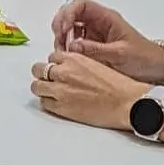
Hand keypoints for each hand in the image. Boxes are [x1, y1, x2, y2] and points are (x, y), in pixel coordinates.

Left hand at [31, 51, 153, 130]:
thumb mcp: (97, 64)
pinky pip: (44, 103)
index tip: (58, 70)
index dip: (55, 64)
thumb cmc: (119, 86)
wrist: (127, 103)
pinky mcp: (61, 107)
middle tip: (50, 81)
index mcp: (74, 59)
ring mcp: (60, 90)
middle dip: (43, 74)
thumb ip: (80, 64)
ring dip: (43, 88)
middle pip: (39, 69)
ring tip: (51, 93)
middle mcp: (64, 72)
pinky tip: (58, 103)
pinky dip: (48, 102)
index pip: (52, 57)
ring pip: (36, 86)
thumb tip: (71, 69)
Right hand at [51, 0, 163, 82]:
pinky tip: (70, 59)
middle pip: (70, 14)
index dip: (68, 14)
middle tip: (59, 44)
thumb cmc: (144, 57)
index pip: (80, 5)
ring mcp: (94, 34)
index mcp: (106, 17)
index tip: (63, 30)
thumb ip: (95, 50)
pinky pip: (75, 43)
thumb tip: (72, 46)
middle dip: (60, 26)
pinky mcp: (93, 46)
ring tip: (63, 54)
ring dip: (62, 39)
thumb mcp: (120, 54)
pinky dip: (68, 49)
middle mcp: (98, 23)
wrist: (157, 68)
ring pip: (70, 29)